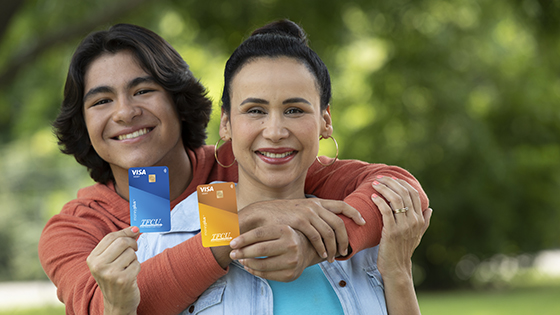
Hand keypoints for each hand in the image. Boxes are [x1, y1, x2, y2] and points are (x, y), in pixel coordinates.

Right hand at [86, 226, 140, 314]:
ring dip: (134, 259)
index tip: (135, 230)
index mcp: (92, 259)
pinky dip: (137, 268)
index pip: (111, 237)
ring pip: (131, 253)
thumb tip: (135, 228)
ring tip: (128, 268)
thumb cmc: (115, 277)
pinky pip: (137, 264)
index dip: (125, 232)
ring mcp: (110, 274)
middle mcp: (98, 266)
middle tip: (134, 249)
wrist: (117, 303)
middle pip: (122, 242)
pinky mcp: (123, 280)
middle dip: (132, 244)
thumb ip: (119, 243)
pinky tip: (131, 276)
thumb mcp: (110, 260)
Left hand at [229, 224, 316, 281]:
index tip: (231, 243)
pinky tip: (248, 266)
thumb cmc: (285, 236)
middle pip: (260, 250)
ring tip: (240, 259)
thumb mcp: (277, 227)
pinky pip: (266, 275)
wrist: (307, 249)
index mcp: (286, 230)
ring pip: (261, 264)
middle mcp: (291, 245)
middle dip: (242, 252)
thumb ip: (260, 228)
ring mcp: (292, 261)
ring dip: (247, 262)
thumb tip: (232, 225)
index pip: (259, 233)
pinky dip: (254, 271)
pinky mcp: (290, 275)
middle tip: (232, 253)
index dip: (243, 238)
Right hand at [238, 198, 365, 262]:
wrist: (260, 213)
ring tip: (333, 258)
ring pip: (330, 232)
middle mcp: (314, 205)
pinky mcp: (300, 221)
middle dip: (345, 238)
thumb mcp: (299, 211)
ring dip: (334, 247)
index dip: (355, 213)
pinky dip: (322, 248)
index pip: (342, 204)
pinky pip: (317, 237)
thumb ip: (312, 216)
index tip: (363, 222)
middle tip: (345, 251)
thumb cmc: (279, 215)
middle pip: (339, 222)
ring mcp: (307, 212)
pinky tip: (323, 255)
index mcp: (316, 202)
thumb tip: (324, 225)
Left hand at [371, 176, 431, 279]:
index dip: (402, 183)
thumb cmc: (404, 250)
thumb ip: (424, 221)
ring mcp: (403, 226)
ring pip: (395, 199)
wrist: (397, 267)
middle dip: (391, 182)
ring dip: (384, 189)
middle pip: (404, 193)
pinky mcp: (391, 231)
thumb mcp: (417, 235)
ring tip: (374, 184)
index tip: (391, 178)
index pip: (414, 194)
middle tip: (380, 178)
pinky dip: (379, 201)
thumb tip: (430, 209)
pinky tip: (372, 197)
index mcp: (420, 219)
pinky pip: (386, 211)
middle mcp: (414, 221)